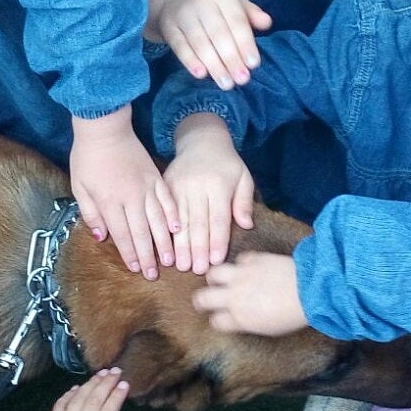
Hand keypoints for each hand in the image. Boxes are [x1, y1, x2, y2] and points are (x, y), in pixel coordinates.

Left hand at [40, 368, 147, 410]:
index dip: (115, 398)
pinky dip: (68, 394)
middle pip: (92, 402)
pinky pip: (59, 406)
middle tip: (115, 371)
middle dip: (105, 384)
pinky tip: (76, 387)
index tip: (124, 384)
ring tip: (101, 374)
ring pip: (77, 400)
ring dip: (89, 385)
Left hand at [70, 108, 176, 278]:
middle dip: (148, 256)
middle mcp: (131, 198)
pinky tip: (179, 229)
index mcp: (110, 202)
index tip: (136, 269)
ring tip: (170, 259)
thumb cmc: (88, 158)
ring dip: (164, 242)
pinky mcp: (156, 178)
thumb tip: (100, 237)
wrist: (105, 128)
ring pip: (158, 220)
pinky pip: (168, 200)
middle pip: (142, 233)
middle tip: (154, 274)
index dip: (130, 254)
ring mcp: (146, 187)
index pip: (122, 235)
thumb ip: (90, 213)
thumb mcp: (80, 187)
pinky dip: (174, 215)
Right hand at [147, 0, 271, 89]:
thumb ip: (250, 13)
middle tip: (242, 80)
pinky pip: (180, 47)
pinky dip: (190, 61)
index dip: (245, 44)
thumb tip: (267, 23)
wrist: (171, 0)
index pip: (236, 22)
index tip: (253, 65)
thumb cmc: (210, 6)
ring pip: (200, 43)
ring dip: (214, 65)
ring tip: (226, 84)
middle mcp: (202, 3)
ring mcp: (183, 15)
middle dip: (232, 59)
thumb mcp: (232, 3)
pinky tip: (201, 75)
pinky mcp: (169, 27)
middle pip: (219, 34)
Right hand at [164, 113, 254, 273]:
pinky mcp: (166, 186)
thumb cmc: (227, 164)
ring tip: (179, 265)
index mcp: (219, 185)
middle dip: (196, 248)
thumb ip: (244, 201)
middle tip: (195, 270)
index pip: (218, 218)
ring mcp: (179, 186)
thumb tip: (246, 225)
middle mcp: (197, 186)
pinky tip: (164, 247)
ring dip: (179, 245)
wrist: (202, 140)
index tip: (214, 261)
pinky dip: (164, 231)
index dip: (216, 241)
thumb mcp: (243, 177)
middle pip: (197, 222)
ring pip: (179, 220)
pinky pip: (164, 211)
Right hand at [193, 251, 308, 335]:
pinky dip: (242, 264)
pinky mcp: (253, 260)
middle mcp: (235, 296)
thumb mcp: (268, 328)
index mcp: (239, 318)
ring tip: (219, 279)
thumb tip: (240, 319)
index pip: (216, 321)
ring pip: (214, 274)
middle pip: (203, 298)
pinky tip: (248, 268)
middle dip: (202, 300)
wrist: (310, 290)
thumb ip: (248, 322)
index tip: (222, 318)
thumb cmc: (294, 314)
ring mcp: (242, 276)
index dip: (218, 319)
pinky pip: (239, 260)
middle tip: (205, 300)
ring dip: (215, 278)